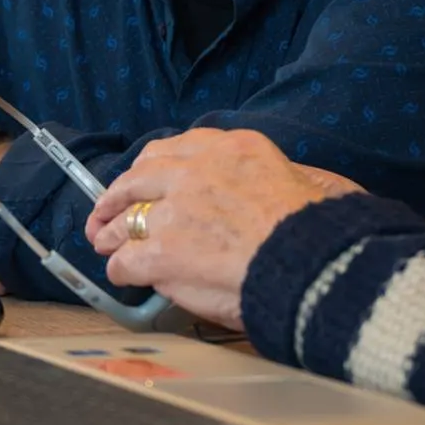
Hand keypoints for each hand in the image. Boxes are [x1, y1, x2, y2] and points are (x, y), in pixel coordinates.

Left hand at [85, 130, 361, 331]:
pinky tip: (124, 277)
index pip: (178, 148)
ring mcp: (174, 210)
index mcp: (234, 148)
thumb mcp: (305, 177)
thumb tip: (263, 191)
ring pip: (126, 216)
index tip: (146, 177)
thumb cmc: (318, 231)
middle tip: (108, 210)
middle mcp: (197, 170)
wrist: (310, 263)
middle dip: (119, 194)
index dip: (154, 167)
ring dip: (112, 231)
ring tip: (105, 243)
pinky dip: (121, 269)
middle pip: (140, 176)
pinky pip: (126, 260)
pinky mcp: (161, 251)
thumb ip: (271, 175)